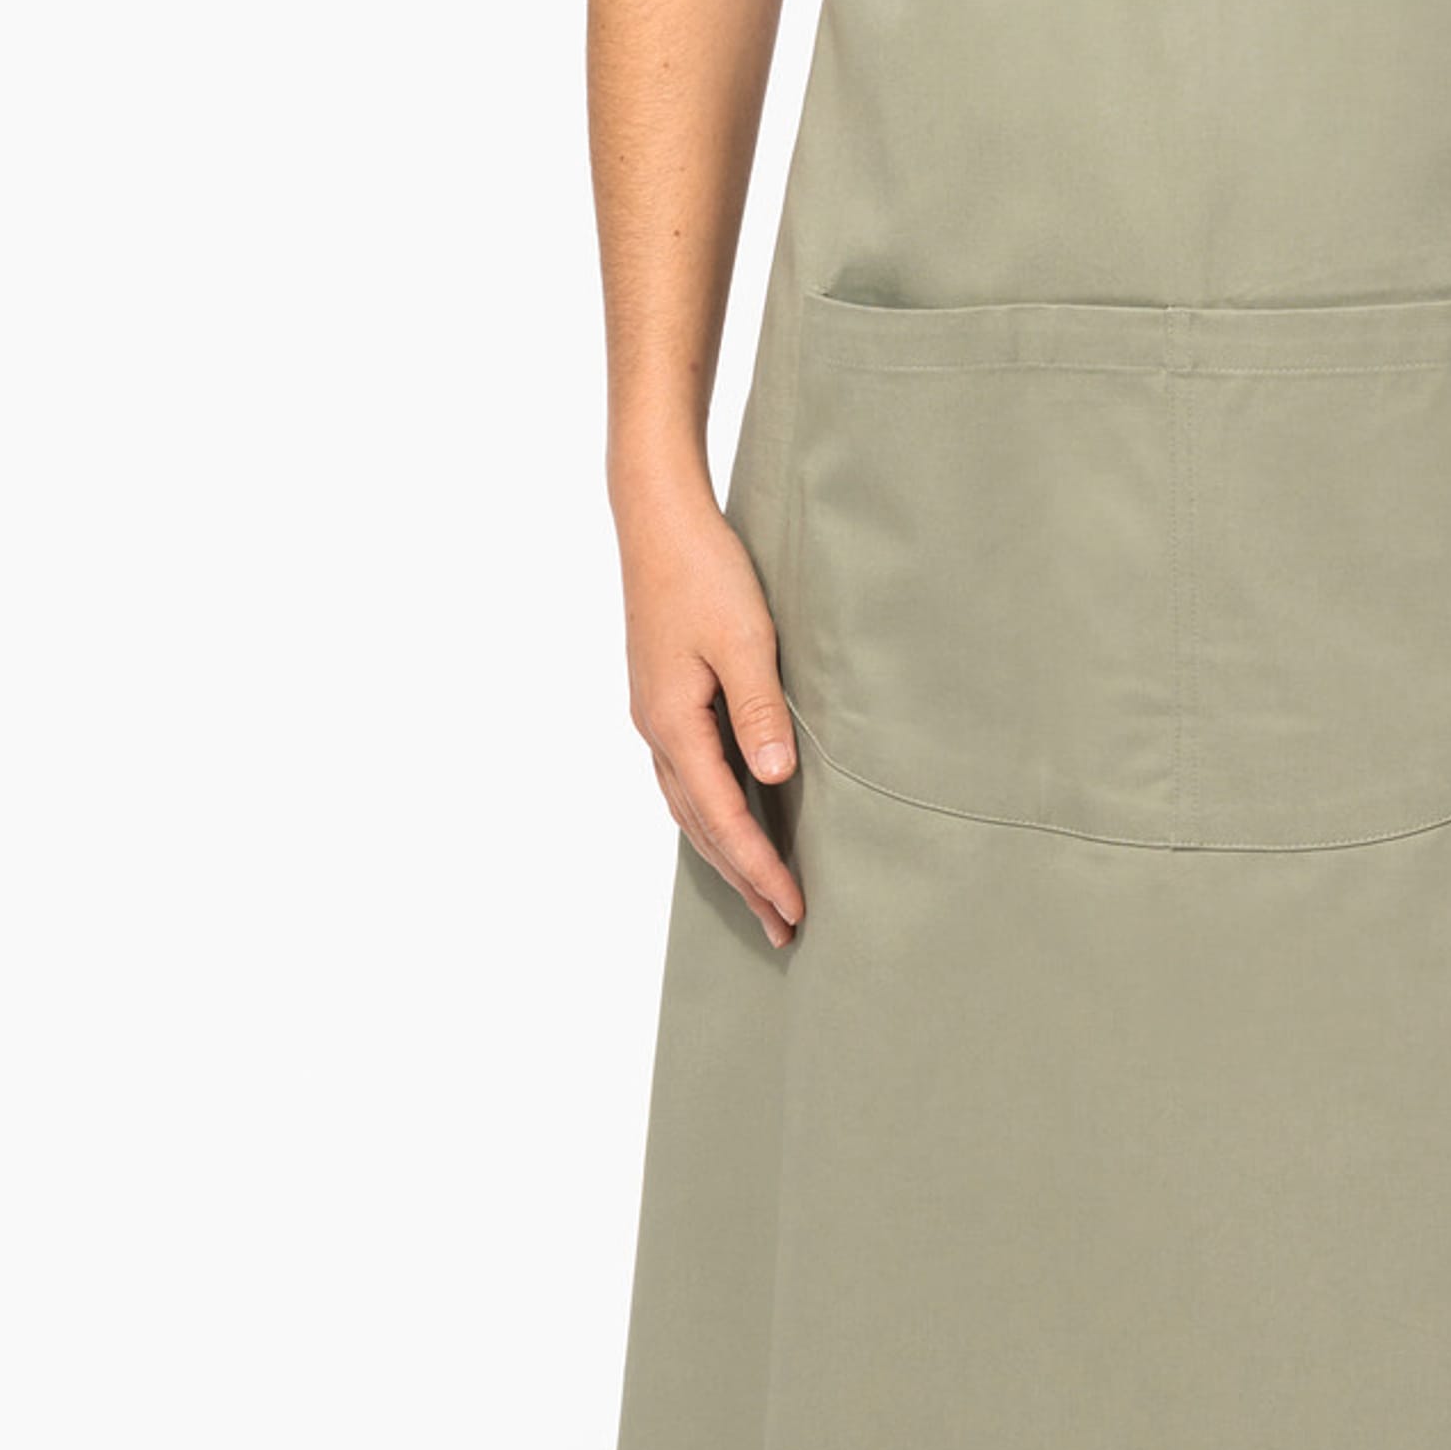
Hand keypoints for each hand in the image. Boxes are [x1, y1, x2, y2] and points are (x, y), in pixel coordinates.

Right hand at [618, 468, 803, 948]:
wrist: (657, 520)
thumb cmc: (704, 572)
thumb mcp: (744, 639)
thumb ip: (758, 711)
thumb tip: (772, 780)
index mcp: (673, 723)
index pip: (721, 818)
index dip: (758, 868)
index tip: (793, 909)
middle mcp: (658, 731)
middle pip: (701, 827)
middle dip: (742, 881)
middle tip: (784, 929)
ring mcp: (657, 717)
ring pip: (691, 808)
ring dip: (727, 854)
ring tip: (762, 894)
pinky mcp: (665, 700)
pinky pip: (689, 778)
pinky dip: (713, 816)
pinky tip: (732, 825)